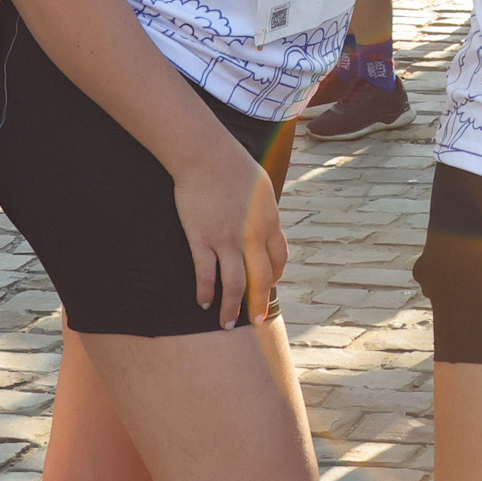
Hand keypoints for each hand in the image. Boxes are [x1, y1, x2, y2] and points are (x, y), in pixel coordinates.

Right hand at [172, 130, 287, 328]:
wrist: (207, 156)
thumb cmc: (233, 165)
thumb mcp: (261, 187)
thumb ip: (263, 210)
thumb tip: (264, 221)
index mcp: (270, 221)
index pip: (279, 258)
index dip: (275, 276)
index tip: (270, 287)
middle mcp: (253, 235)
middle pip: (261, 278)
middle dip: (260, 303)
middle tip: (258, 321)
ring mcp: (227, 240)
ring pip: (235, 284)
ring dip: (232, 308)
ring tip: (228, 324)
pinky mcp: (202, 240)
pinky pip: (206, 274)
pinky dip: (206, 292)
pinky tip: (204, 303)